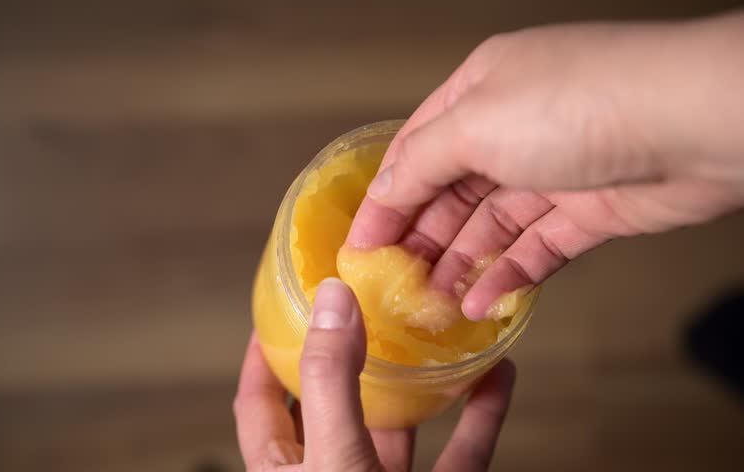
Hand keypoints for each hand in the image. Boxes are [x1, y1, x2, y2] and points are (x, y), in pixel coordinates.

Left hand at [235, 279, 515, 470]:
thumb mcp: (336, 457)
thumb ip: (333, 381)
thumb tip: (332, 298)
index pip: (259, 403)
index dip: (263, 357)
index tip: (278, 310)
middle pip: (335, 405)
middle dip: (351, 356)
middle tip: (367, 304)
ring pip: (403, 428)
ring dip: (422, 382)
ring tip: (434, 330)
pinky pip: (462, 457)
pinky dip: (480, 418)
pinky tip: (495, 376)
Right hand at [347, 11, 743, 320]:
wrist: (693, 122)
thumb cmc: (580, 103)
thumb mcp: (474, 124)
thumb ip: (420, 163)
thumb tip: (382, 192)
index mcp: (480, 90)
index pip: (416, 149)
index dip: (385, 199)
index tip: (360, 247)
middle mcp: (515, 126)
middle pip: (452, 191)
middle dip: (421, 238)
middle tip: (395, 286)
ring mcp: (554, 169)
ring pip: (492, 225)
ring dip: (461, 264)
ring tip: (433, 305)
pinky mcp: (590, 210)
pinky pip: (537, 248)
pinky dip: (509, 276)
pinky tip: (482, 303)